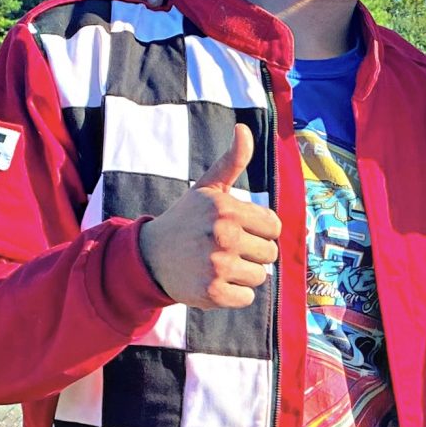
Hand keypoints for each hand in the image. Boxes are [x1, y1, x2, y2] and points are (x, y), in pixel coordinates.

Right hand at [137, 126, 279, 309]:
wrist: (151, 256)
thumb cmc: (187, 220)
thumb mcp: (207, 188)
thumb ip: (231, 161)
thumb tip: (243, 129)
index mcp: (226, 208)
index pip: (274, 227)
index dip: (258, 229)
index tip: (236, 228)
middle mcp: (222, 235)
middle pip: (270, 253)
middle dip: (252, 252)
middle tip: (223, 248)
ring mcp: (217, 265)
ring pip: (260, 276)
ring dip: (243, 274)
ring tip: (217, 263)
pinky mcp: (213, 293)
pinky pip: (248, 297)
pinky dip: (235, 294)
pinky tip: (214, 281)